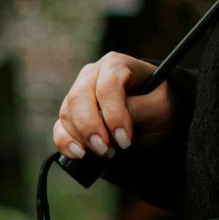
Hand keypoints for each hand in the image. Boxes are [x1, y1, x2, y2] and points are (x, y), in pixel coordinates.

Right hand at [54, 51, 176, 161]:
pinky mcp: (70, 114)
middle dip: (90, 128)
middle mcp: (91, 76)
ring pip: (66, 114)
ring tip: (105, 153)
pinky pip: (59, 128)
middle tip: (106, 150)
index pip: (107, 88)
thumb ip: (138, 110)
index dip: (114, 115)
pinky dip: (66, 143)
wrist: (152, 115)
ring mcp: (78, 94)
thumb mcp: (159, 106)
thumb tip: (109, 123)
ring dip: (81, 138)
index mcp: (115, 65)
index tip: (125, 140)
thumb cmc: (156, 104)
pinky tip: (79, 154)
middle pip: (78, 98)